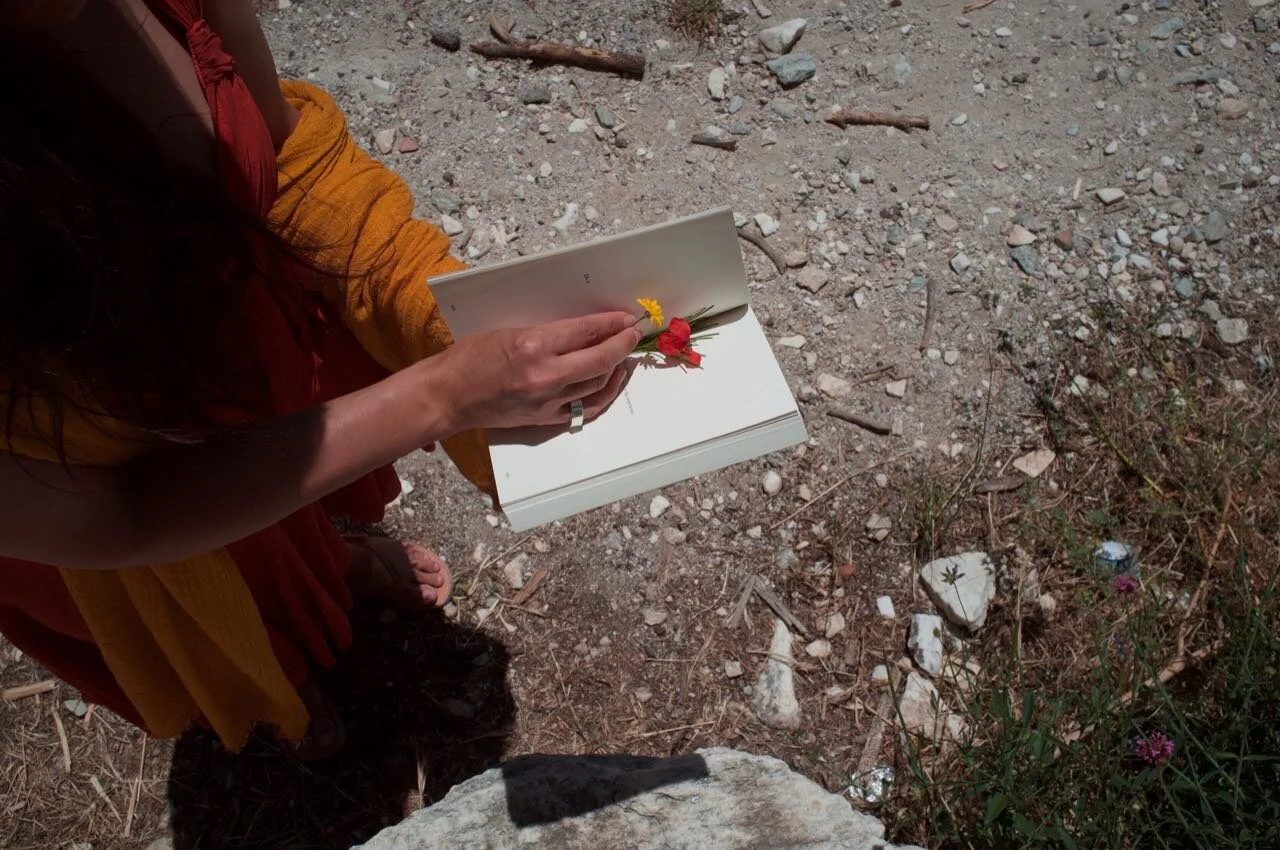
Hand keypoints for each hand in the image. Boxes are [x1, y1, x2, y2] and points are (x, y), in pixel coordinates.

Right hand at [428, 311, 641, 431]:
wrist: (448, 396)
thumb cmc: (469, 358)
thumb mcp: (509, 331)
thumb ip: (548, 332)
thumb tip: (583, 330)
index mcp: (533, 345)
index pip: (585, 331)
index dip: (610, 324)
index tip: (625, 319)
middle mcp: (545, 374)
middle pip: (600, 359)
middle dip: (623, 344)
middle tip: (633, 334)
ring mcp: (547, 401)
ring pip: (598, 384)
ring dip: (616, 368)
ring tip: (623, 356)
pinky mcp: (545, 419)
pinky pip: (586, 409)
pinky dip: (604, 395)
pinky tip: (611, 383)